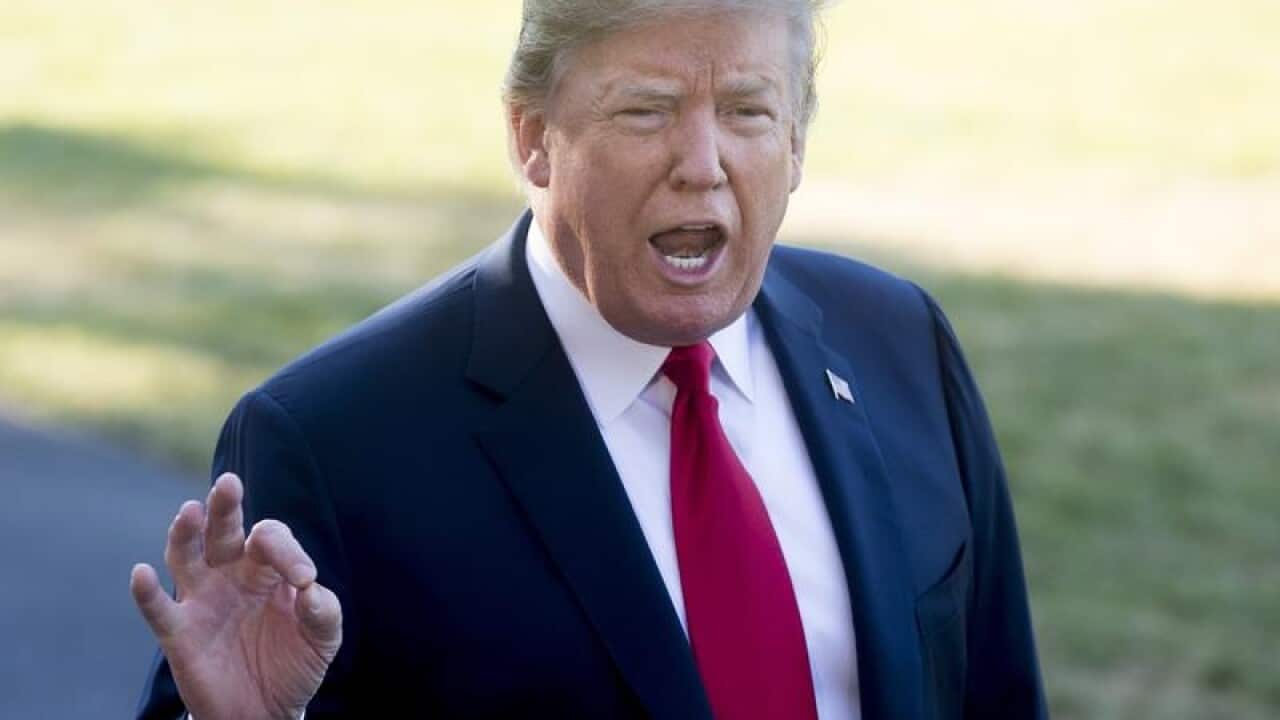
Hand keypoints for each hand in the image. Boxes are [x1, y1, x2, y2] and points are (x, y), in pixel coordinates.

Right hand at [130, 473, 341, 719]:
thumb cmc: (296, 663)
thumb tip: (311, 587)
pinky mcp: (179, 633)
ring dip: (185, 534)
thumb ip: (323, 611)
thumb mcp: (323, 638)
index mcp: (268, 568)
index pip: (271, 540)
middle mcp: (231, 575)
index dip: (288, 552)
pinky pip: (158, 609)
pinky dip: (147, 592)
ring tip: (189, 512)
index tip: (304, 580)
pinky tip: (142, 573)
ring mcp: (202, 600)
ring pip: (186, 557)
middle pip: (223, 531)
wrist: (266, 711)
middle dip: (225, 507)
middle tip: (229, 483)